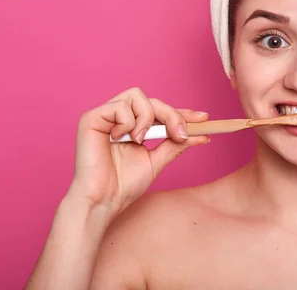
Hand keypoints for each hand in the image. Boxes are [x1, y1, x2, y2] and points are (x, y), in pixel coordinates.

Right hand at [66, 87, 208, 222]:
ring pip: (137, 95)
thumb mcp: (157, 161)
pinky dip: (127, 122)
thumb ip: (175, 144)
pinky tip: (120, 139)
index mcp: (134, 126)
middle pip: (152, 100)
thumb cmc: (124, 185)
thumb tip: (202, 135)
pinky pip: (119, 106)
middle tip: (180, 135)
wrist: (103, 201)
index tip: (204, 118)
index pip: (161, 111)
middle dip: (172, 115)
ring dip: (147, 118)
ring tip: (140, 140)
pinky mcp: (91, 118)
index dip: (182, 112)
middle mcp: (119, 118)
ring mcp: (105, 116)